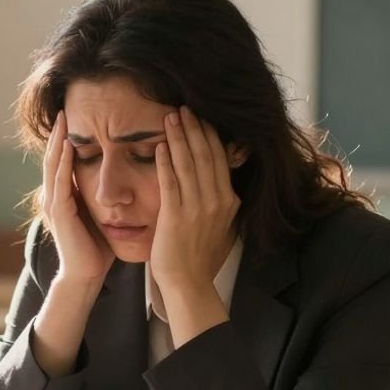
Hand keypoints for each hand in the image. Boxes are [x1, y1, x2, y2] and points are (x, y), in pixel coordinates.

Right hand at [40, 110, 114, 283]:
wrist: (86, 275)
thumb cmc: (96, 248)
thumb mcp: (100, 214)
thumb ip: (102, 197)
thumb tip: (122, 180)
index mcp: (64, 197)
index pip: (63, 162)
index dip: (66, 140)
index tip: (75, 118)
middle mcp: (54, 197)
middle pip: (53, 158)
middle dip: (58, 133)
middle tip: (63, 109)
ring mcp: (54, 204)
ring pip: (53, 165)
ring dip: (57, 141)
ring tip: (62, 120)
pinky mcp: (59, 212)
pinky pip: (60, 181)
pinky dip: (63, 162)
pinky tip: (67, 146)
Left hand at [150, 106, 239, 317]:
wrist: (188, 282)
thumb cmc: (199, 254)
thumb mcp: (220, 222)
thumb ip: (219, 198)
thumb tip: (220, 176)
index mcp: (228, 200)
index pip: (219, 158)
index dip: (209, 134)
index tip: (200, 115)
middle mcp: (216, 201)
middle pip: (206, 155)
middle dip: (195, 128)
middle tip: (184, 106)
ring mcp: (196, 208)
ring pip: (188, 164)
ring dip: (179, 137)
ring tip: (171, 117)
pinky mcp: (176, 216)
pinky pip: (170, 182)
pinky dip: (166, 162)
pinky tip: (161, 145)